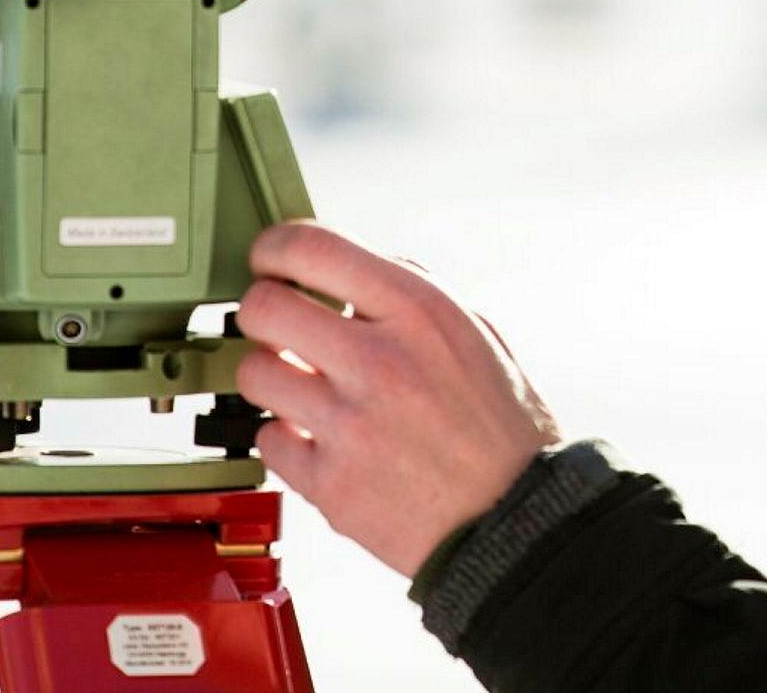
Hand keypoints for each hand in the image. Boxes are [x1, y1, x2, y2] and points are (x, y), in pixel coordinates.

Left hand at [234, 221, 561, 575]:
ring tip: (300, 388)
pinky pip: (267, 439)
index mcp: (419, 312)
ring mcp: (350, 424)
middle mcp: (380, 360)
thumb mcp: (477, 334)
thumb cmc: (500, 429)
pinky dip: (287, 439)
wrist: (512, 518)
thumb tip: (360, 271)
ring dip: (270, 378)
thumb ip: (416, 293)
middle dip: (260, 313)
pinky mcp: (329, 483)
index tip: (269, 261)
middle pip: (263, 307)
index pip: (312, 248)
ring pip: (254, 373)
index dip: (273, 248)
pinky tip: (319, 440)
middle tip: (274, 327)